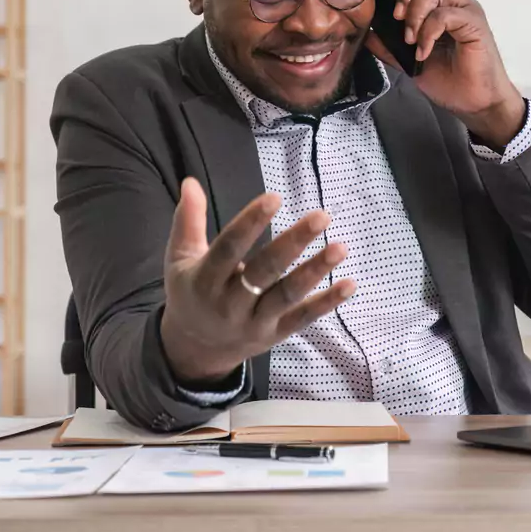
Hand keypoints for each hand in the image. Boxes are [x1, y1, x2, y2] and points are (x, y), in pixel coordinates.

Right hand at [159, 178, 354, 384]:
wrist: (194, 350)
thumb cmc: (190, 292)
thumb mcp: (179, 258)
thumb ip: (188, 220)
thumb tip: (191, 182)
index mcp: (204, 280)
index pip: (229, 248)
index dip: (250, 223)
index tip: (274, 198)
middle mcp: (230, 304)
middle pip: (265, 270)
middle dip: (293, 243)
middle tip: (321, 215)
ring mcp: (255, 322)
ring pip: (287, 295)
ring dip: (316, 271)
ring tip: (341, 247)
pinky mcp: (275, 335)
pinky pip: (303, 318)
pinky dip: (327, 302)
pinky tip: (351, 284)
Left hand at [365, 0, 525, 147]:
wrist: (473, 102)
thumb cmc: (450, 80)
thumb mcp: (409, 61)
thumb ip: (389, 45)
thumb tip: (366, 31)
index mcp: (441, 7)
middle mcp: (456, 3)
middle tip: (396, 19)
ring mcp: (467, 11)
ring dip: (416, 14)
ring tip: (411, 40)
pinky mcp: (475, 24)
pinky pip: (445, 15)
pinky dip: (428, 32)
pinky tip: (423, 52)